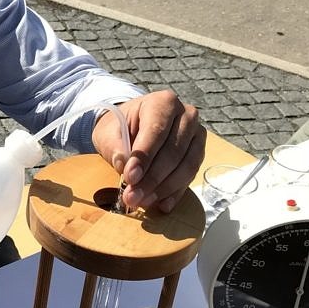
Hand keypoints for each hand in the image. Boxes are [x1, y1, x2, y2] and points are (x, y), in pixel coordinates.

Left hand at [92, 90, 205, 213]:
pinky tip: (162, 205)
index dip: (144, 157)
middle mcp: (186, 115)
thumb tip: (124, 166)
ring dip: (163, 188)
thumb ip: (115, 148)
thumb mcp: (109, 133)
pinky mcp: (199, 154)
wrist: (132, 127)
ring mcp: (197, 135)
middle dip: (152, 178)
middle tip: (132, 197)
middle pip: (173, 152)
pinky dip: (175, 193)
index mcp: (163, 102)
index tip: (130, 177)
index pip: (156, 131)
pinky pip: (190, 176)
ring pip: (186, 166)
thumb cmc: (120, 127)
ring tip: (142, 201)